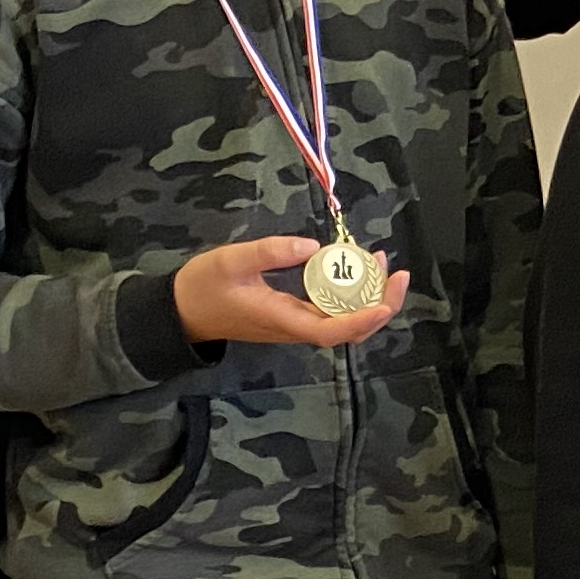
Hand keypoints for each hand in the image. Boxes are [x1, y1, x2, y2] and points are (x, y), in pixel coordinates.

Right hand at [174, 238, 411, 347]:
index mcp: (282, 319)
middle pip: (349, 329)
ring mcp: (296, 323)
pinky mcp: (294, 316)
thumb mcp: (231, 261)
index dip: (361, 320)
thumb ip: (269, 252)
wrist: (183, 312)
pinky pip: (331, 310)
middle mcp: (295, 327)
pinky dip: (350, 292)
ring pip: (343, 320)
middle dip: (379, 304)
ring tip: (380, 262)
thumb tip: (312, 247)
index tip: (385, 302)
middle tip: (396, 272)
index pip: (331, 331)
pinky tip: (354, 267)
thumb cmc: (204, 286)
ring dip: (368, 296)